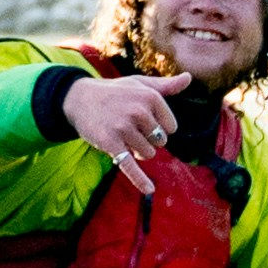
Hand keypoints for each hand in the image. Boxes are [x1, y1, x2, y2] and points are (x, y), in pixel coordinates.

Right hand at [60, 67, 177, 181]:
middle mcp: (138, 111)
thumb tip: (188, 78)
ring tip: (121, 136)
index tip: (142, 118)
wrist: (78, 98)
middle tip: (129, 127)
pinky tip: (149, 189)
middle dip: (147, 139)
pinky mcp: (110, 143)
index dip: (158, 126)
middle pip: (160, 142)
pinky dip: (140, 179)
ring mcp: (123, 128)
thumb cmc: (114, 92)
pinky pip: (129, 165)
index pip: (171, 127)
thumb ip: (165, 86)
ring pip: (147, 154)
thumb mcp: (139, 84)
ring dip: (137, 151)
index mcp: (150, 97)